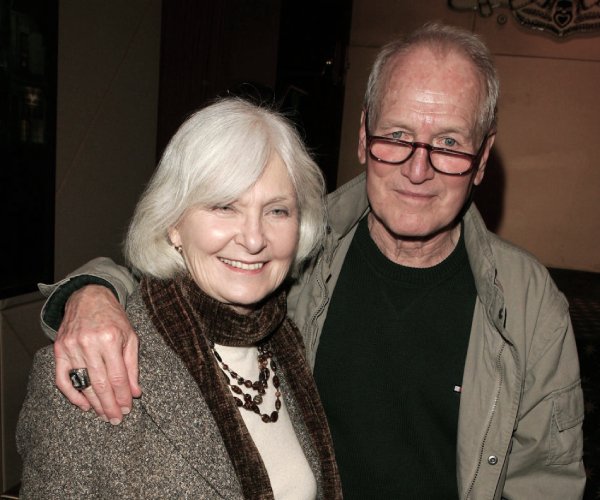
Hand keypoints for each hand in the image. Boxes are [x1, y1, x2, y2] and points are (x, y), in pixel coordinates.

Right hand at [54, 285, 140, 423]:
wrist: (88, 298)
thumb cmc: (113, 318)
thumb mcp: (130, 336)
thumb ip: (133, 365)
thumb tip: (135, 392)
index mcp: (110, 338)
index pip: (117, 376)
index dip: (122, 396)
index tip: (127, 408)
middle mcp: (89, 343)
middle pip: (100, 384)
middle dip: (109, 405)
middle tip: (116, 419)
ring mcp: (71, 347)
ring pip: (82, 384)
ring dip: (94, 403)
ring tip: (104, 415)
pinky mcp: (59, 350)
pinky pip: (62, 379)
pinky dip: (72, 395)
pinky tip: (84, 405)